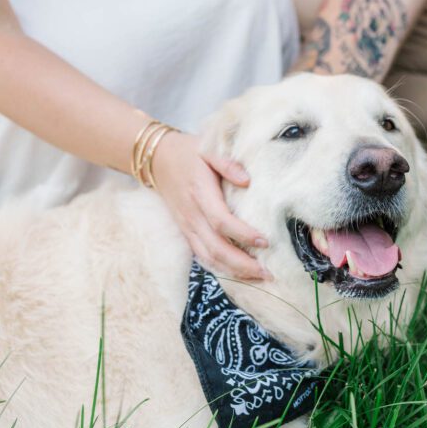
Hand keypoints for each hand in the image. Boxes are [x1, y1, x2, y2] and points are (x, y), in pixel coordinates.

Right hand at [151, 131, 270, 280]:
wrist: (158, 160)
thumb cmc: (189, 153)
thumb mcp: (208, 150)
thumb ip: (228, 163)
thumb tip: (247, 181)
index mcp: (200, 193)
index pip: (220, 221)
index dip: (242, 234)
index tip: (265, 241)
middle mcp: (192, 215)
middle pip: (215, 248)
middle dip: (242, 264)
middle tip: (268, 272)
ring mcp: (187, 226)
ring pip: (208, 257)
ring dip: (233, 271)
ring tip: (258, 277)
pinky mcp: (186, 232)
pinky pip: (202, 255)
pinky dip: (220, 268)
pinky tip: (238, 273)